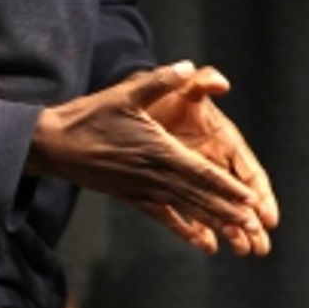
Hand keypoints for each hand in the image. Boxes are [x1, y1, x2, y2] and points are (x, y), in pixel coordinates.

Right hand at [26, 62, 267, 251]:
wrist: (54, 145)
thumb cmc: (90, 116)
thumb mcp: (125, 92)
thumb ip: (159, 80)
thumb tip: (188, 66)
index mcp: (158, 149)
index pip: (201, 172)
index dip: (227, 187)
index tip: (250, 200)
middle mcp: (154, 174)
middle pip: (198, 195)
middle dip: (228, 211)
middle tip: (254, 226)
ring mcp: (142, 188)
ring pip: (185, 208)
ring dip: (212, 221)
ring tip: (237, 234)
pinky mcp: (131, 196)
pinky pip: (162, 216)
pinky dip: (182, 228)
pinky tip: (199, 241)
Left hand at [144, 64, 278, 255]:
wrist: (138, 104)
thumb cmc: (167, 96)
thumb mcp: (185, 87)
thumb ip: (203, 83)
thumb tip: (221, 83)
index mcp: (224, 141)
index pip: (248, 171)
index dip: (259, 193)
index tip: (268, 216)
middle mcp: (215, 162)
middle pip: (237, 197)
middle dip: (251, 222)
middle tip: (262, 247)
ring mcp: (195, 176)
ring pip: (217, 208)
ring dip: (230, 230)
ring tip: (243, 252)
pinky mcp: (174, 184)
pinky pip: (189, 211)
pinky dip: (198, 229)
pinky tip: (207, 246)